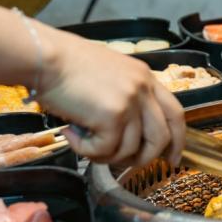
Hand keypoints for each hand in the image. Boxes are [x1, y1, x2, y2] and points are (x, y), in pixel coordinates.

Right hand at [36, 28, 184, 165]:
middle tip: (126, 165)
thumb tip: (129, 133)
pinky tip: (71, 135)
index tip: (172, 158)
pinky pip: (106, 150)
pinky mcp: (112, 115)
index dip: (177, 140)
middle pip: (162, 137)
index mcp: (146, 78)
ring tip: (85, 143)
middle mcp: (144, 88)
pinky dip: (86, 151)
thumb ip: (126, 98)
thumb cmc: (66, 66)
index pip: (175, 114)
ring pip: (132, 149)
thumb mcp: (110, 74)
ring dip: (106, 155)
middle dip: (146, 158)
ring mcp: (130, 101)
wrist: (45, 56)